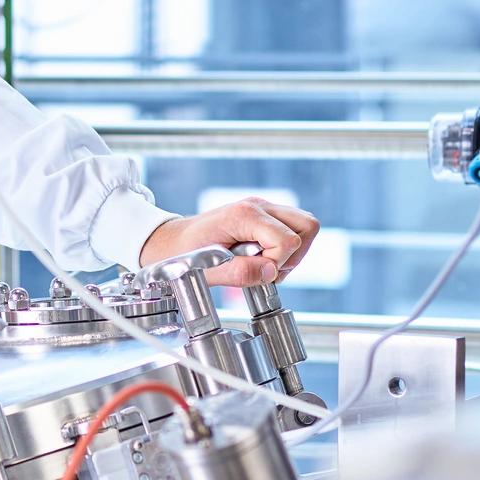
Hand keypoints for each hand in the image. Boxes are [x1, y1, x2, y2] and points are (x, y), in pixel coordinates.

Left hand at [138, 200, 318, 290]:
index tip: (256, 272)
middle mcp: (259, 205)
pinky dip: (286, 249)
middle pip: (308, 226)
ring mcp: (264, 208)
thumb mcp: (209, 270)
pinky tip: (263, 258)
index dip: (277, 264)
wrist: (172, 241)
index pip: (288, 240)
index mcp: (245, 214)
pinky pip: (293, 229)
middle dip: (294, 256)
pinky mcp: (265, 215)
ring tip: (264, 264)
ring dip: (292, 253)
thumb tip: (270, 273)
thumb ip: (241, 273)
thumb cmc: (185, 252)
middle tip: (268, 269)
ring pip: (305, 226)